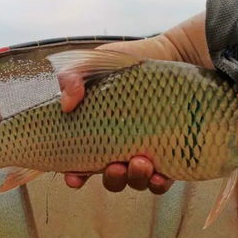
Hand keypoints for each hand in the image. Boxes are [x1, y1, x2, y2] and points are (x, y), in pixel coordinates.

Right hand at [60, 12, 212, 193]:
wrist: (170, 53)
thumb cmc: (126, 60)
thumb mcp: (91, 64)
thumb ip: (72, 77)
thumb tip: (67, 104)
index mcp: (99, 134)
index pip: (82, 164)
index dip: (75, 175)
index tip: (74, 177)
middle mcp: (121, 148)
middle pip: (112, 178)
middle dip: (112, 179)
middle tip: (115, 166)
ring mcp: (146, 153)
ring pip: (136, 180)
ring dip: (135, 179)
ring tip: (140, 163)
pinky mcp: (171, 153)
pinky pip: (163, 180)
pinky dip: (159, 183)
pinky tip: (159, 175)